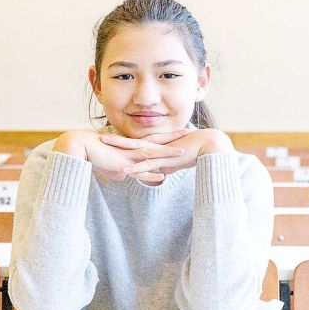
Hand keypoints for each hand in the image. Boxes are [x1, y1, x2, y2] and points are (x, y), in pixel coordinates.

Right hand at [53, 129, 188, 182]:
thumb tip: (124, 175)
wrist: (77, 147)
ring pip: (151, 154)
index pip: (152, 139)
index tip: (180, 131)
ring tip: (183, 152)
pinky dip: (151, 175)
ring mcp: (128, 156)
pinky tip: (162, 177)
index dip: (167, 135)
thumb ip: (119, 169)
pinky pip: (139, 170)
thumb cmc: (91, 154)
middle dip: (173, 138)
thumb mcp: (109, 163)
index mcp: (131, 146)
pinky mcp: (121, 165)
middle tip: (189, 131)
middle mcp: (132, 149)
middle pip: (157, 141)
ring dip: (167, 154)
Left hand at [99, 128, 233, 177]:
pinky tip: (124, 171)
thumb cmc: (195, 151)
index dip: (123, 141)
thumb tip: (160, 172)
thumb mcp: (176, 160)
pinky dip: (136, 169)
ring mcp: (159, 152)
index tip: (110, 138)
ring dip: (119, 149)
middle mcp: (156, 146)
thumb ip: (166, 165)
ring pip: (135, 151)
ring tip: (104, 145)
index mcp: (157, 144)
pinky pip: (147, 165)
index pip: (136, 142)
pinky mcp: (165, 160)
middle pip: (131, 142)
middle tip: (100, 137)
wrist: (209, 145)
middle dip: (115, 140)